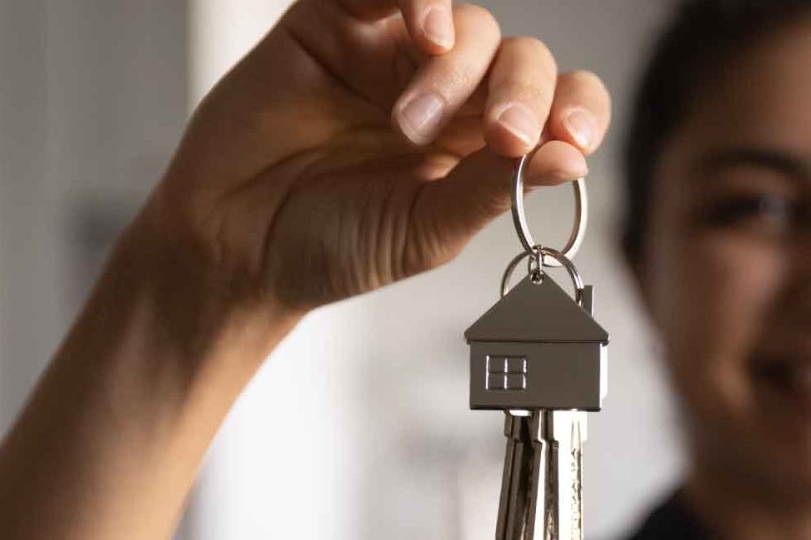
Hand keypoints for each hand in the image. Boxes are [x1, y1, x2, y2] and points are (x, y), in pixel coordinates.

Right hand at [135, 0, 611, 311]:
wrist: (233, 246)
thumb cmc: (329, 244)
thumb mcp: (426, 230)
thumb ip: (493, 188)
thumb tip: (572, 158)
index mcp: (483, 143)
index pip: (557, 103)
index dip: (577, 108)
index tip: (573, 136)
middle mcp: (449, 91)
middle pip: (520, 57)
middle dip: (522, 92)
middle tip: (503, 135)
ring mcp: (393, 53)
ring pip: (464, 22)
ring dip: (458, 65)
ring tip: (411, 122)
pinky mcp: (336, 20)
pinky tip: (423, 29)